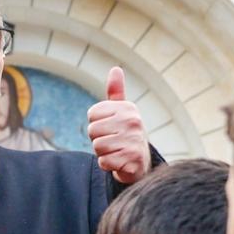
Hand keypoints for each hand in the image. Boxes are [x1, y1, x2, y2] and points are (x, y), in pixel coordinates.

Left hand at [86, 66, 148, 184]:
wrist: (140, 163)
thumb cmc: (126, 134)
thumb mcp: (121, 112)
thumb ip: (116, 92)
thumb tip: (116, 69)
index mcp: (128, 108)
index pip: (92, 114)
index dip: (96, 124)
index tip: (109, 128)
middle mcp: (133, 121)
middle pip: (92, 131)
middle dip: (98, 140)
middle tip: (113, 142)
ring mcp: (134, 140)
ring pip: (97, 146)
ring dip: (103, 153)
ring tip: (116, 151)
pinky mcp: (132, 159)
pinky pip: (104, 162)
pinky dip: (108, 164)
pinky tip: (119, 162)